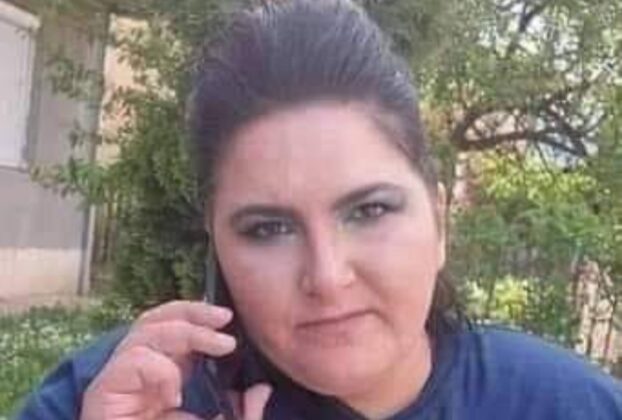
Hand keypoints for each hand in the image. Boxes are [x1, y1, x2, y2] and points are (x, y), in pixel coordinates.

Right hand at [80, 300, 271, 419]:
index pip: (170, 326)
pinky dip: (160, 370)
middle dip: (192, 312)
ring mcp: (115, 382)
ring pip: (144, 333)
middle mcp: (135, 374)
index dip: (196, 314)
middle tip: (224, 318)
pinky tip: (173, 395)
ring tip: (221, 346)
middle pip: (154, 319)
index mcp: (158, 377)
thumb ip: (240, 414)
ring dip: (186, 332)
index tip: (227, 318)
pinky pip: (131, 361)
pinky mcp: (101, 394)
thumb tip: (262, 390)